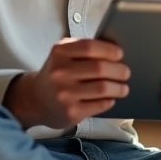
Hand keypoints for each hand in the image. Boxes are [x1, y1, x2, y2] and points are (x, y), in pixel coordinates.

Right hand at [5, 38, 129, 130]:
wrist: (35, 100)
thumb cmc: (57, 74)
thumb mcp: (63, 56)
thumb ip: (84, 50)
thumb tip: (116, 50)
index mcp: (59, 52)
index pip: (90, 47)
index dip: (109, 50)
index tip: (119, 54)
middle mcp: (60, 72)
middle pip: (100, 68)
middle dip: (119, 70)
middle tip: (125, 72)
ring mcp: (64, 93)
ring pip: (103, 88)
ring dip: (119, 88)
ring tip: (123, 88)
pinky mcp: (70, 112)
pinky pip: (100, 105)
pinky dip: (109, 101)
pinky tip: (110, 99)